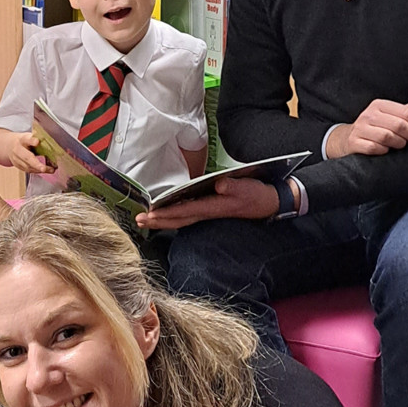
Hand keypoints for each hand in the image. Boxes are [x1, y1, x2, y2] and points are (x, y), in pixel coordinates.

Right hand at [8, 133, 54, 174]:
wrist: (9, 145)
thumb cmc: (23, 141)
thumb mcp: (29, 136)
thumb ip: (38, 138)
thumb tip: (50, 140)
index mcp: (22, 140)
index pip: (26, 139)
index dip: (31, 141)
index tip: (37, 141)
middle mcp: (17, 150)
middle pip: (26, 157)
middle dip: (36, 164)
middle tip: (44, 168)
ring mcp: (16, 159)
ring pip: (28, 166)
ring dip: (40, 169)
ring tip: (51, 170)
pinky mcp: (18, 166)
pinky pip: (28, 170)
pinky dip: (38, 171)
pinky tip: (46, 170)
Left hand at [136, 178, 282, 229]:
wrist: (269, 203)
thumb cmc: (256, 194)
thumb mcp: (246, 187)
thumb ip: (232, 186)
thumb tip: (218, 185)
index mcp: (212, 207)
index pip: (184, 211)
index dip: (166, 213)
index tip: (150, 214)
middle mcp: (206, 212)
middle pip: (177, 219)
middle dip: (157, 221)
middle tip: (138, 220)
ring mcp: (207, 213)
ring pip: (180, 219)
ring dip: (162, 220)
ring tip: (145, 220)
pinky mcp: (209, 210)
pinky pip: (186, 215)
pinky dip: (172, 216)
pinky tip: (163, 216)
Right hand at [329, 101, 407, 157]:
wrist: (348, 138)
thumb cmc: (376, 127)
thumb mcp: (391, 115)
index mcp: (379, 105)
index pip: (406, 112)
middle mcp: (368, 114)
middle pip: (398, 125)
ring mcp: (359, 129)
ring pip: (387, 137)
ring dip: (399, 144)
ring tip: (401, 145)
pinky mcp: (354, 142)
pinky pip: (374, 148)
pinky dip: (383, 151)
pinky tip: (386, 150)